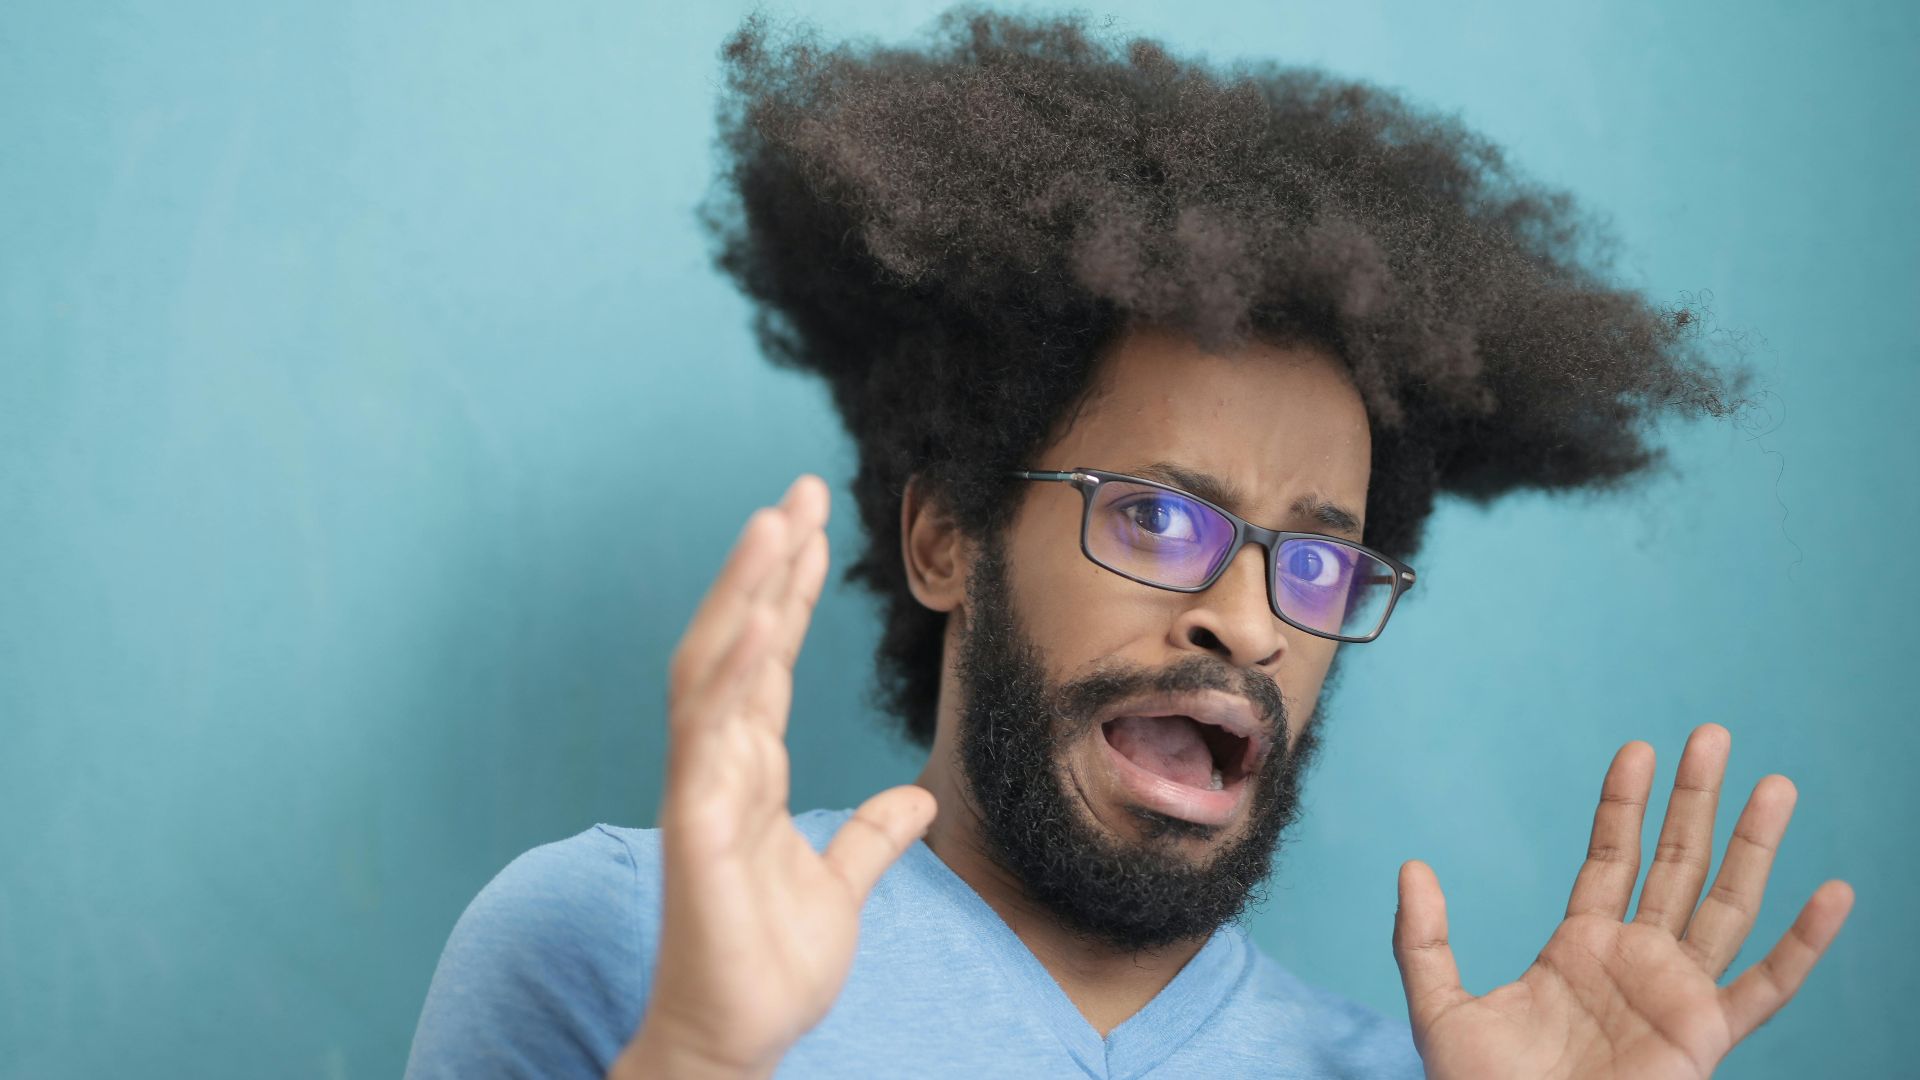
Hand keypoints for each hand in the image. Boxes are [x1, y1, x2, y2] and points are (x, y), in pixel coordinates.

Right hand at [611, 475, 937, 1079]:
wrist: (735, 1038)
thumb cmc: (771, 965)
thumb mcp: (841, 888)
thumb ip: (869, 838)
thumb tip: (913, 802)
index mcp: (750, 771)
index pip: (768, 661)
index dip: (789, 594)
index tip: (813, 530)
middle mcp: (720, 765)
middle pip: (739, 642)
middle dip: (767, 567)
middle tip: (798, 491)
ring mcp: (703, 790)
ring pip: (715, 669)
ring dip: (743, 594)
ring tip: (773, 522)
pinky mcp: (696, 827)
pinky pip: (707, 738)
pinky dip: (729, 676)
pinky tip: (754, 623)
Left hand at [1393, 723, 1853, 1079]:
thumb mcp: (1438, 1008)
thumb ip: (1422, 939)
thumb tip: (1412, 867)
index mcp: (1579, 947)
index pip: (1611, 856)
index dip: (1624, 803)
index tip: (1638, 748)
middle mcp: (1636, 961)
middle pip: (1676, 862)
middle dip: (1695, 800)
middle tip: (1712, 735)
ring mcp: (1676, 995)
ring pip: (1726, 904)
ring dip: (1754, 846)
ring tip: (1776, 785)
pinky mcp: (1706, 1036)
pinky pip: (1767, 987)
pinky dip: (1804, 944)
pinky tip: (1833, 893)